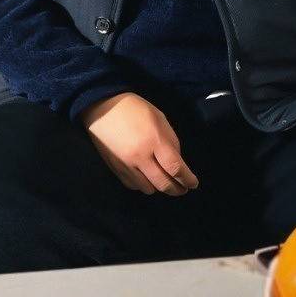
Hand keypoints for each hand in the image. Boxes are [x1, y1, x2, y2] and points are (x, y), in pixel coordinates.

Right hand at [80, 92, 199, 196]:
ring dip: (158, 186)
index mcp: (154, 140)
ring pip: (148, 189)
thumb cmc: (134, 108)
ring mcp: (126, 165)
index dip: (187, 179)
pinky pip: (133, 186)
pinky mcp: (115, 168)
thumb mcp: (160, 118)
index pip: (175, 168)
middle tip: (183, 188)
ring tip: (162, 180)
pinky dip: (142, 185)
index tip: (193, 183)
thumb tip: (177, 163)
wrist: (101, 107)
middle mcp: (140, 156)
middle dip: (177, 189)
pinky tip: (145, 177)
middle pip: (163, 184)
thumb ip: (171, 141)